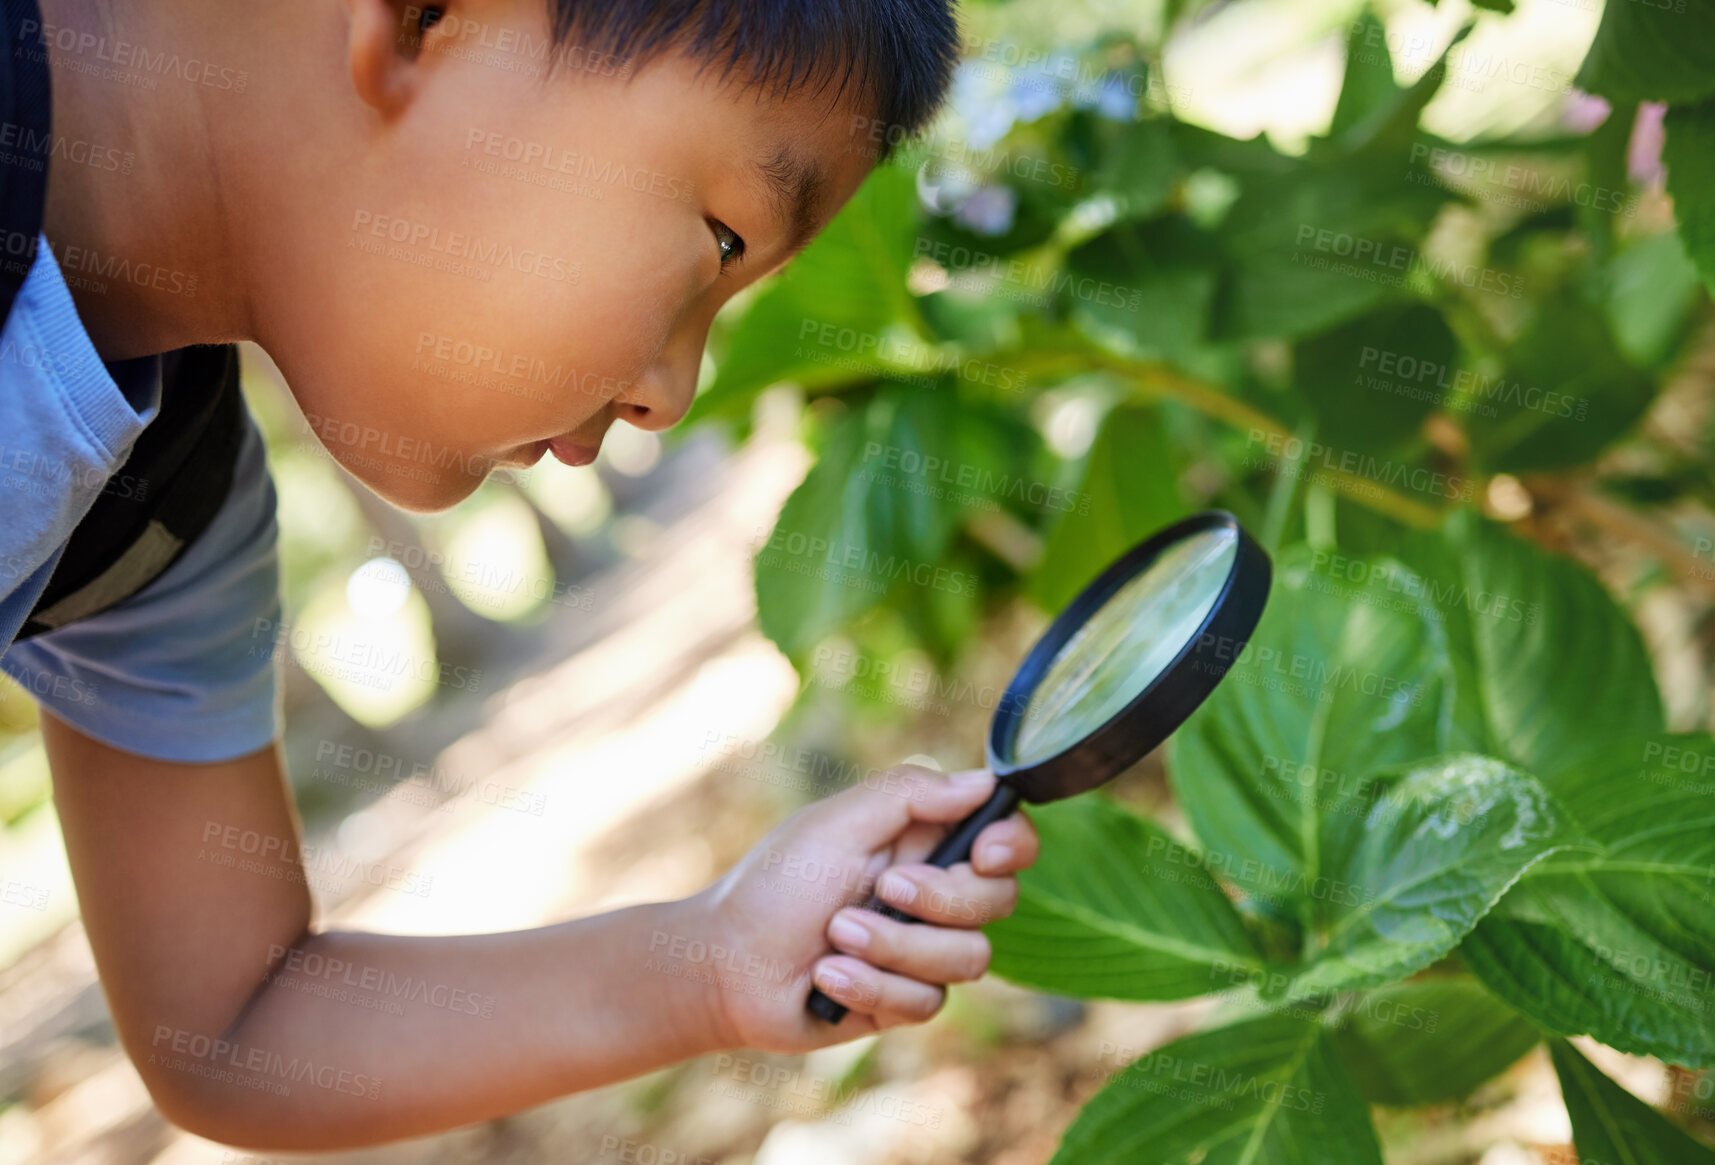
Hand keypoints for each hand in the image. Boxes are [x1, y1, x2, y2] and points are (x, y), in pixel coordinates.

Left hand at [683, 765, 1038, 1052]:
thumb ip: (911, 794)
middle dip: (939, 900)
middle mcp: (933, 894)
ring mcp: (922, 950)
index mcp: (922, 840)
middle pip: (998, 900)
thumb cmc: (776, 884)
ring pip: (969, 959)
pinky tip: (826, 978)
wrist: (726, 965)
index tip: (983, 854)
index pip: (1004, 838)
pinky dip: (869, 987)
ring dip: (892, 947)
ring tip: (834, 937)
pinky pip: (926, 1003)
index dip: (1012, 845)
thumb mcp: (838, 823)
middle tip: (883, 889)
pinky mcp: (904, 1000)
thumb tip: (985, 782)